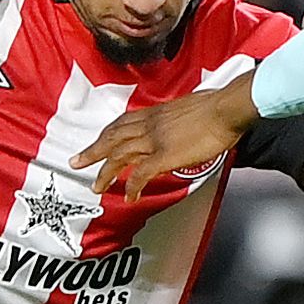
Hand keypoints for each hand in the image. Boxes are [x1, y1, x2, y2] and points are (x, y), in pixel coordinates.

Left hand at [75, 81, 260, 195]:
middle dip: (93, 151)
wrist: (226, 108)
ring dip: (105, 172)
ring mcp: (155, 140)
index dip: (107, 134)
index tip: (97, 141)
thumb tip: (179, 124)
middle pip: (113, 138)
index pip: (122, 123)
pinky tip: (128, 196)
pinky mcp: (164, 155)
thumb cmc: (216, 106)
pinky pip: (141, 173)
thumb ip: (177, 118)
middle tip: (77, 162)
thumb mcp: (189, 107)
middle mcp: (150, 124)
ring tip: (96, 187)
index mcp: (155, 112)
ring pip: (120, 156)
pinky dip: (132, 186)